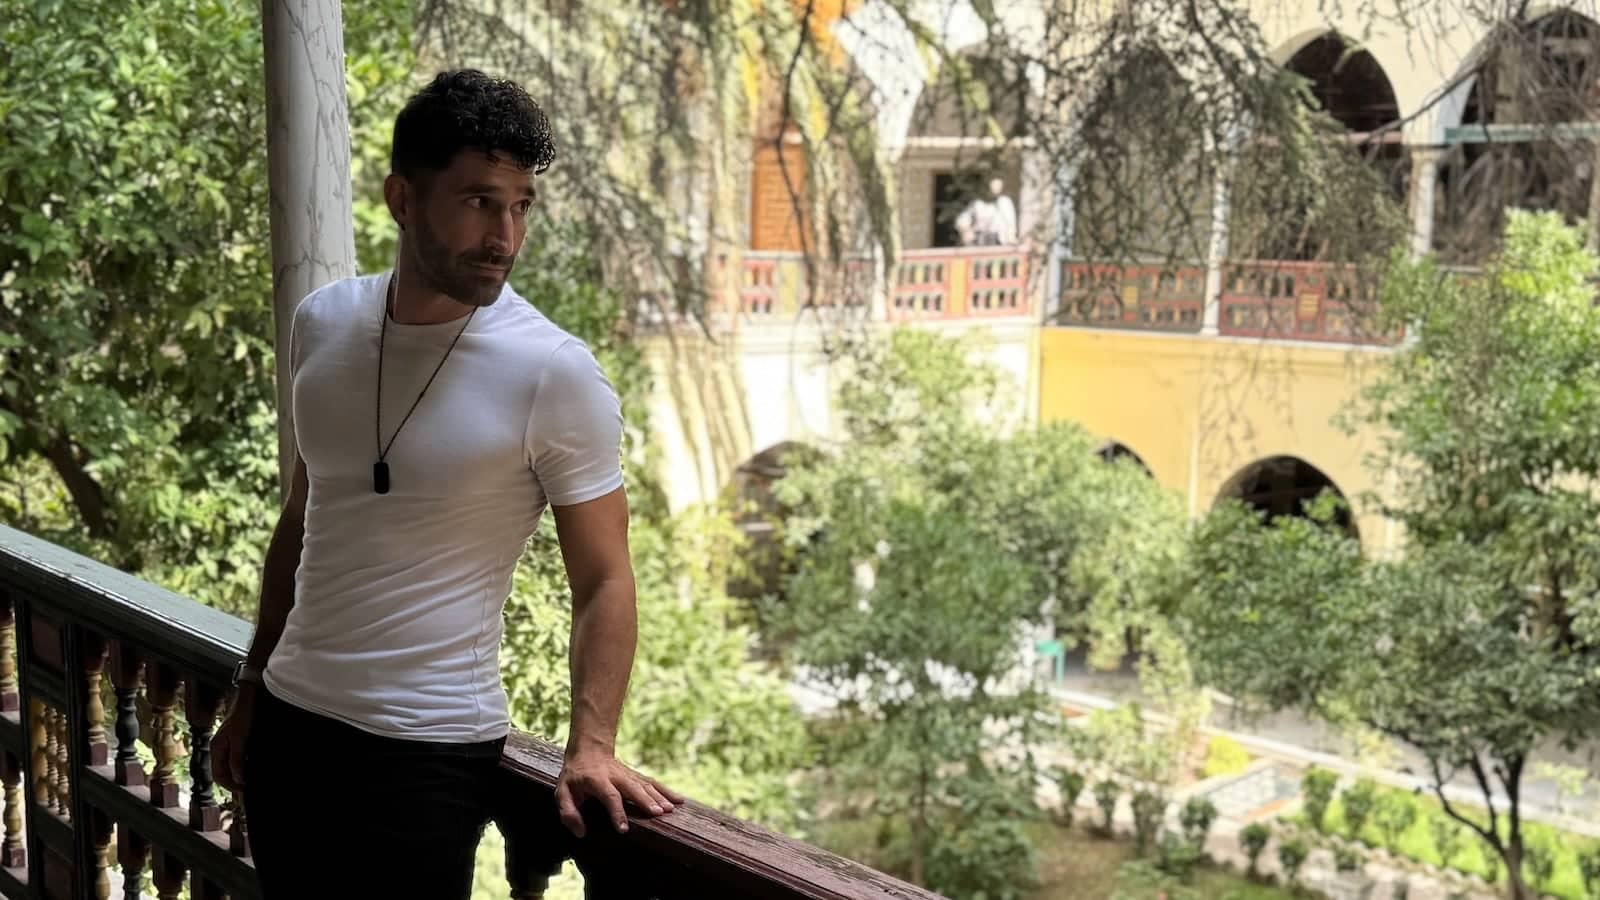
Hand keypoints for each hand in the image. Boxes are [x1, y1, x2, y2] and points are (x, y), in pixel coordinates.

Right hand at [212, 687, 254, 791]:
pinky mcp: (237, 740)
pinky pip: (237, 758)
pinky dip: (244, 765)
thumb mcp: (240, 738)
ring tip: (253, 780)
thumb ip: (237, 759)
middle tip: (250, 789)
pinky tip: (254, 766)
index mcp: (216, 749)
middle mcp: (220, 748)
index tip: (245, 791)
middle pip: (224, 772)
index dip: (231, 785)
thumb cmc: (243, 715)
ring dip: (240, 774)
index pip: (218, 775)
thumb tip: (238, 779)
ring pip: (231, 766)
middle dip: (235, 782)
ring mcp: (228, 744)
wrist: (249, 697)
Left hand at [554, 750, 685, 837]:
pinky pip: (653, 783)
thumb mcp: (562, 792)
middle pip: (633, 788)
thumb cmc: (574, 776)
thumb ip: (568, 813)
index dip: (616, 812)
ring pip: (646, 784)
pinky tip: (679, 800)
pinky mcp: (636, 776)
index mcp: (597, 781)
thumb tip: (581, 832)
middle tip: (658, 814)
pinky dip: (667, 791)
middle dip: (645, 801)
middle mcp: (616, 776)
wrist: (589, 750)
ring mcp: (628, 775)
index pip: (609, 796)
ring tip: (670, 810)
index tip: (623, 829)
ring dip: (659, 796)